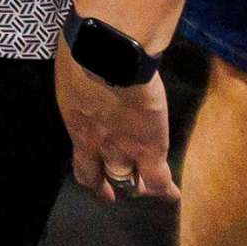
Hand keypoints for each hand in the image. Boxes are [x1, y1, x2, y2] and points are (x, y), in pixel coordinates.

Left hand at [53, 36, 176, 202]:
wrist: (108, 52)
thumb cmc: (84, 50)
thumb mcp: (73, 76)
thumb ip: (82, 91)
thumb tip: (86, 81)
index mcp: (77, 126)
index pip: (81, 163)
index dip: (89, 175)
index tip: (94, 180)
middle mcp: (96, 145)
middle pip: (100, 179)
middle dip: (108, 187)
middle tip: (112, 193)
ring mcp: (123, 150)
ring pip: (130, 184)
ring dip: (138, 187)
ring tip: (148, 188)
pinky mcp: (150, 148)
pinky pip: (159, 180)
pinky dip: (166, 190)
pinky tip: (173, 194)